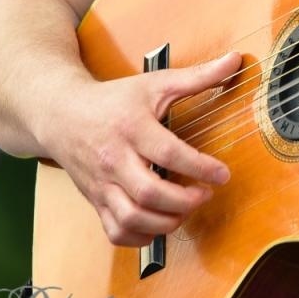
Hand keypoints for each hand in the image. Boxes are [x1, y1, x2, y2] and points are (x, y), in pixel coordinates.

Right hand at [40, 52, 240, 246]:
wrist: (62, 115)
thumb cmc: (114, 99)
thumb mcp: (156, 83)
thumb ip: (198, 76)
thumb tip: (236, 60)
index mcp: (133, 128)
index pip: (169, 153)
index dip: (200, 167)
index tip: (223, 174)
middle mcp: (114, 159)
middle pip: (149, 192)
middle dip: (184, 201)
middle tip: (205, 194)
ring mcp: (102, 184)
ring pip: (131, 218)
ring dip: (165, 223)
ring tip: (185, 210)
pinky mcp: (95, 200)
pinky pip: (115, 231)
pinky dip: (140, 237)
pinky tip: (160, 224)